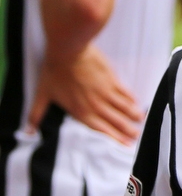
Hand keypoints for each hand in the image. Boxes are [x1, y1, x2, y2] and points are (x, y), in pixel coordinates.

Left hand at [27, 44, 143, 144]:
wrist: (68, 50)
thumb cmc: (54, 71)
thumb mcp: (43, 94)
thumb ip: (36, 113)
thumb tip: (27, 130)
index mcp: (81, 111)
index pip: (101, 129)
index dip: (114, 138)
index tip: (125, 145)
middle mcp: (96, 105)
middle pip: (116, 121)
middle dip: (128, 130)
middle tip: (137, 137)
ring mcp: (106, 92)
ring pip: (123, 108)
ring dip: (133, 116)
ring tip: (140, 121)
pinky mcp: (111, 79)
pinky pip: (124, 92)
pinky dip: (131, 99)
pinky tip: (136, 103)